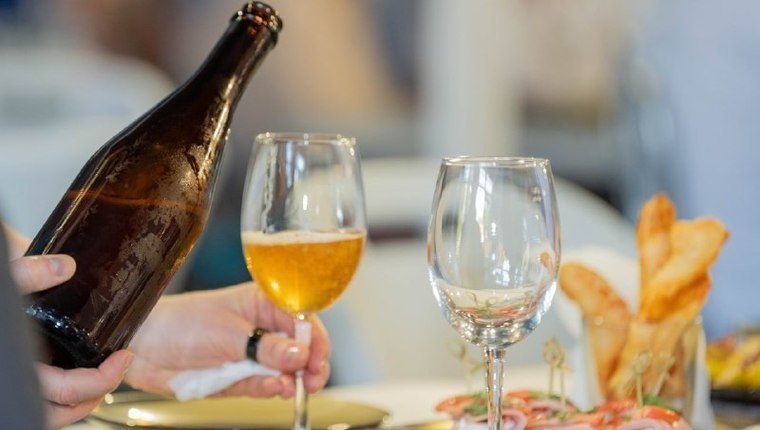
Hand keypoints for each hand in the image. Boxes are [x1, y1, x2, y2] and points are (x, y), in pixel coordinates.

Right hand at [10, 253, 131, 428]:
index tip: (123, 357)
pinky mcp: (7, 385)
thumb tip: (65, 266)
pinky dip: (54, 397)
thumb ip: (26, 276)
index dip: (104, 379)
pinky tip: (64, 369)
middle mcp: (9, 391)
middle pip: (61, 415)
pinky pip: (32, 407)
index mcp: (11, 372)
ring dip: (76, 402)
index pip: (68, 393)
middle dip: (95, 395)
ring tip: (97, 375)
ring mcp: (6, 394)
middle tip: (116, 368)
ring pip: (46, 418)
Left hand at [125, 283, 330, 398]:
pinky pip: (265, 385)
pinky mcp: (241, 378)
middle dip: (310, 364)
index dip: (314, 339)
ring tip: (290, 386)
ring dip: (291, 380)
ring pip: (286, 370)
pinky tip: (275, 388)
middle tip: (313, 379)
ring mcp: (253, 355)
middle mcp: (263, 329)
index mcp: (263, 303)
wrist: (144, 349)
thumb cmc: (179, 323)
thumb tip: (300, 353)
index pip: (302, 319)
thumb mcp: (226, 333)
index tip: (318, 358)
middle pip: (301, 347)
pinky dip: (271, 389)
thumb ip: (265, 346)